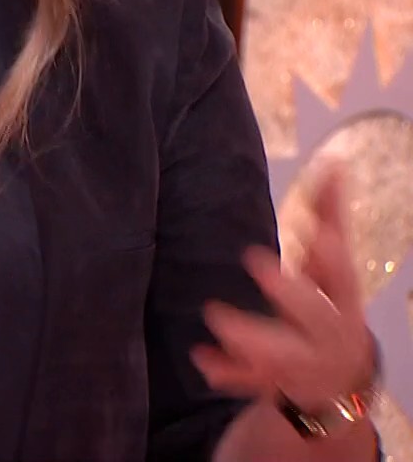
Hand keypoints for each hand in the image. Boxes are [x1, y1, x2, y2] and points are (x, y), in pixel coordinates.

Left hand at [193, 168, 377, 412]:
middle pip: (314, 315)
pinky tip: (200, 358)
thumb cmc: (331, 303)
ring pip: (280, 352)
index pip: (343, 276)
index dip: (332, 256)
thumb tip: (335, 161)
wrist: (339, 376)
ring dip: (249, 333)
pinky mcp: (273, 381)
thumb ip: (330, 216)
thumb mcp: (333, 265)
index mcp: (343, 300)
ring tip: (214, 315)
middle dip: (289, 291)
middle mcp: (327, 333)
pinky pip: (248, 381)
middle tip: (256, 261)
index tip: (316, 233)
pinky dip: (226, 371)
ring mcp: (302, 361)